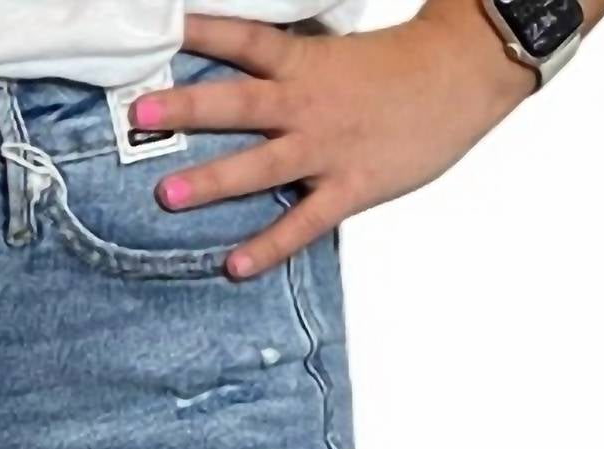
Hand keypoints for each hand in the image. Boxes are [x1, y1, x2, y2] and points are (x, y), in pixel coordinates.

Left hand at [134, 8, 534, 277]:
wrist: (463, 75)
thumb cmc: (398, 69)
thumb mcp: (336, 56)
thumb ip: (288, 71)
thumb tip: (242, 72)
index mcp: (305, 63)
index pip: (245, 40)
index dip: (203, 31)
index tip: (162, 27)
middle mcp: (308, 104)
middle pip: (238, 103)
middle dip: (186, 108)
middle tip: (140, 113)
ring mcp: (327, 149)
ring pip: (260, 165)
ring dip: (212, 181)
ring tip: (166, 196)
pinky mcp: (352, 188)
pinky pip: (304, 224)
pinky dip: (269, 246)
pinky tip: (235, 265)